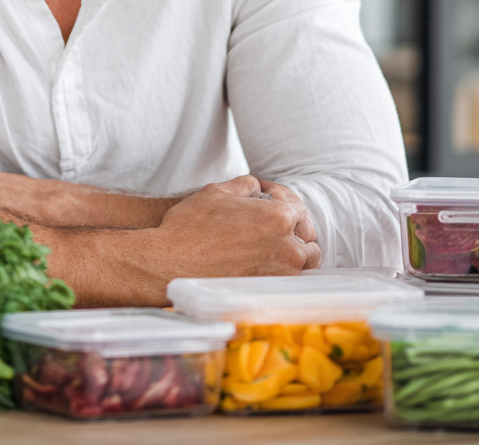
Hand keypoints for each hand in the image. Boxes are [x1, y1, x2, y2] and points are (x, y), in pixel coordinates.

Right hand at [141, 174, 321, 283]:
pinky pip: (288, 280)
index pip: (295, 204)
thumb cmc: (190, 227)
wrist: (170, 264)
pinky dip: (283, 269)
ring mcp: (280, 274)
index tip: (264, 195)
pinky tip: (263, 261)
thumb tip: (256, 188)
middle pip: (308, 235)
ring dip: (294, 250)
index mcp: (278, 218)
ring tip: (273, 243)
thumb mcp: (216, 191)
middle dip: (293, 224)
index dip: (278, 195)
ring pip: (304, 261)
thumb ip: (244, 185)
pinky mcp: (269, 292)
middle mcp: (287, 247)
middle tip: (271, 220)